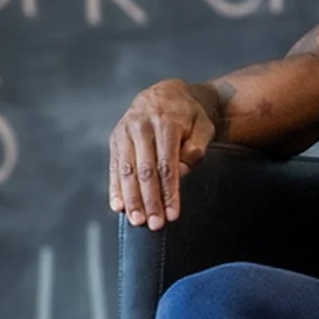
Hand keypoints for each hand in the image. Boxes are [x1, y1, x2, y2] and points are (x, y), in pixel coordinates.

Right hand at [109, 81, 216, 229]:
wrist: (164, 93)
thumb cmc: (188, 115)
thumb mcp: (203, 126)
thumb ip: (196, 147)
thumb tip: (180, 172)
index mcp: (165, 123)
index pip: (167, 165)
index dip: (169, 192)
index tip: (173, 214)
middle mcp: (141, 126)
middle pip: (145, 171)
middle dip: (150, 200)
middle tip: (154, 225)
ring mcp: (124, 132)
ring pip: (127, 171)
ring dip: (132, 199)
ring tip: (137, 221)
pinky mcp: (115, 139)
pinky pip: (115, 167)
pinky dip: (116, 188)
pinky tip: (119, 207)